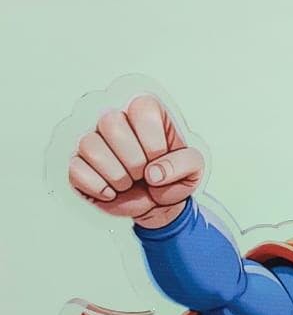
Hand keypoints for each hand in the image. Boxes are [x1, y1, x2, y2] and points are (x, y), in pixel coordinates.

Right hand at [68, 95, 204, 227]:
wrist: (158, 205)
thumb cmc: (172, 178)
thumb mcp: (193, 169)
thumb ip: (184, 164)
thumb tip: (154, 173)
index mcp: (146, 113)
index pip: (141, 110)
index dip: (153, 142)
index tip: (159, 159)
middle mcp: (116, 121)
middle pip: (111, 123)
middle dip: (133, 160)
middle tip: (142, 174)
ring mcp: (94, 142)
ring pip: (91, 145)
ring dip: (116, 175)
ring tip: (127, 184)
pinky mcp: (79, 165)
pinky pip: (76, 169)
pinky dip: (98, 187)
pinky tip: (111, 192)